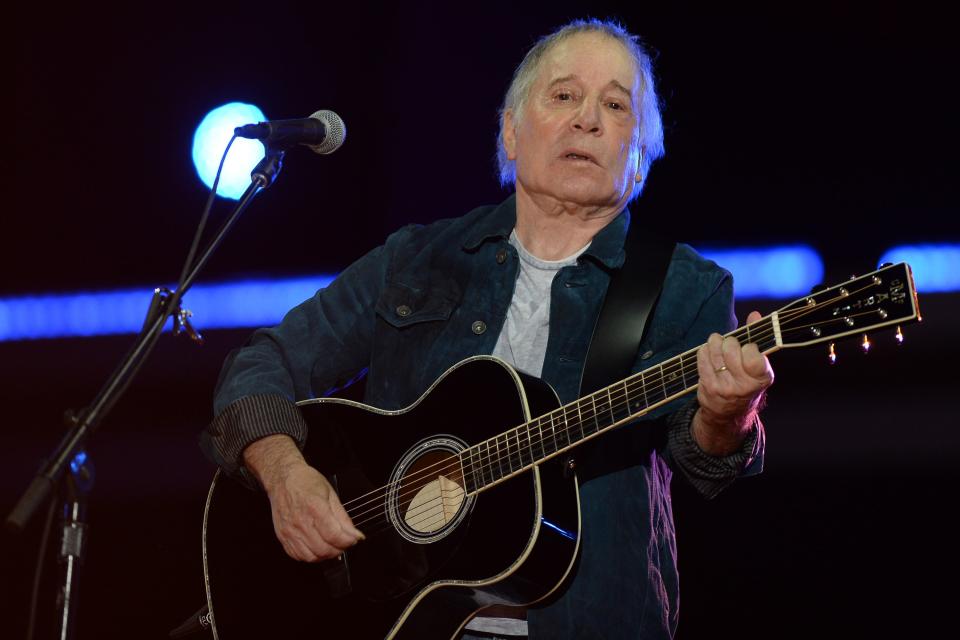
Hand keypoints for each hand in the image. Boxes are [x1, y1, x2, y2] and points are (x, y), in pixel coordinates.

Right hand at [244, 435, 363, 561]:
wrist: (283, 479)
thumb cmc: (306, 482)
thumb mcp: (331, 494)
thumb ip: (343, 517)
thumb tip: (354, 534)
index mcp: (315, 508)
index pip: (334, 535)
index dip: (348, 541)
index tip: (354, 539)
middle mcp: (300, 522)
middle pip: (323, 549)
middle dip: (339, 550)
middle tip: (343, 543)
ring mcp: (290, 531)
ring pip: (311, 557)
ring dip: (325, 555)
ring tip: (331, 546)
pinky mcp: (282, 536)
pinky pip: (297, 555)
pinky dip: (310, 556)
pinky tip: (316, 547)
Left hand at [693, 311, 773, 454]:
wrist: (729, 412)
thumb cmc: (746, 380)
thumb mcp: (758, 363)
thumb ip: (757, 337)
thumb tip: (754, 315)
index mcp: (762, 378)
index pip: (752, 354)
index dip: (748, 346)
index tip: (748, 347)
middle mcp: (744, 385)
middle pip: (731, 348)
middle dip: (730, 341)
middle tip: (731, 345)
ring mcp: (725, 387)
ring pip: (715, 350)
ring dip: (716, 342)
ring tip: (719, 345)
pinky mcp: (708, 386)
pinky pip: (702, 357)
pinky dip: (705, 350)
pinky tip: (709, 352)